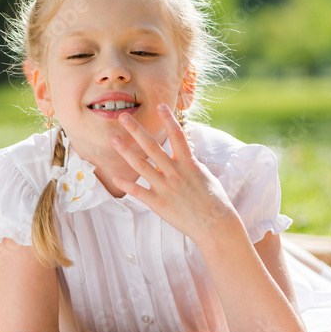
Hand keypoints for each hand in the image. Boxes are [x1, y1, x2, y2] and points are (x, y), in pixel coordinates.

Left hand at [111, 104, 238, 245]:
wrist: (216, 226)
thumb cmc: (215, 201)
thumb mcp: (205, 176)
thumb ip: (190, 164)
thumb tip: (182, 156)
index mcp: (189, 163)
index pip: (177, 135)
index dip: (169, 119)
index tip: (160, 105)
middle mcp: (175, 172)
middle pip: (152, 146)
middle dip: (136, 130)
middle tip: (123, 116)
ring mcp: (165, 187)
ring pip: (141, 165)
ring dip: (126, 151)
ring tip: (114, 139)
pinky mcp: (159, 203)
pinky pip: (138, 192)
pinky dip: (126, 184)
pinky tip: (114, 177)